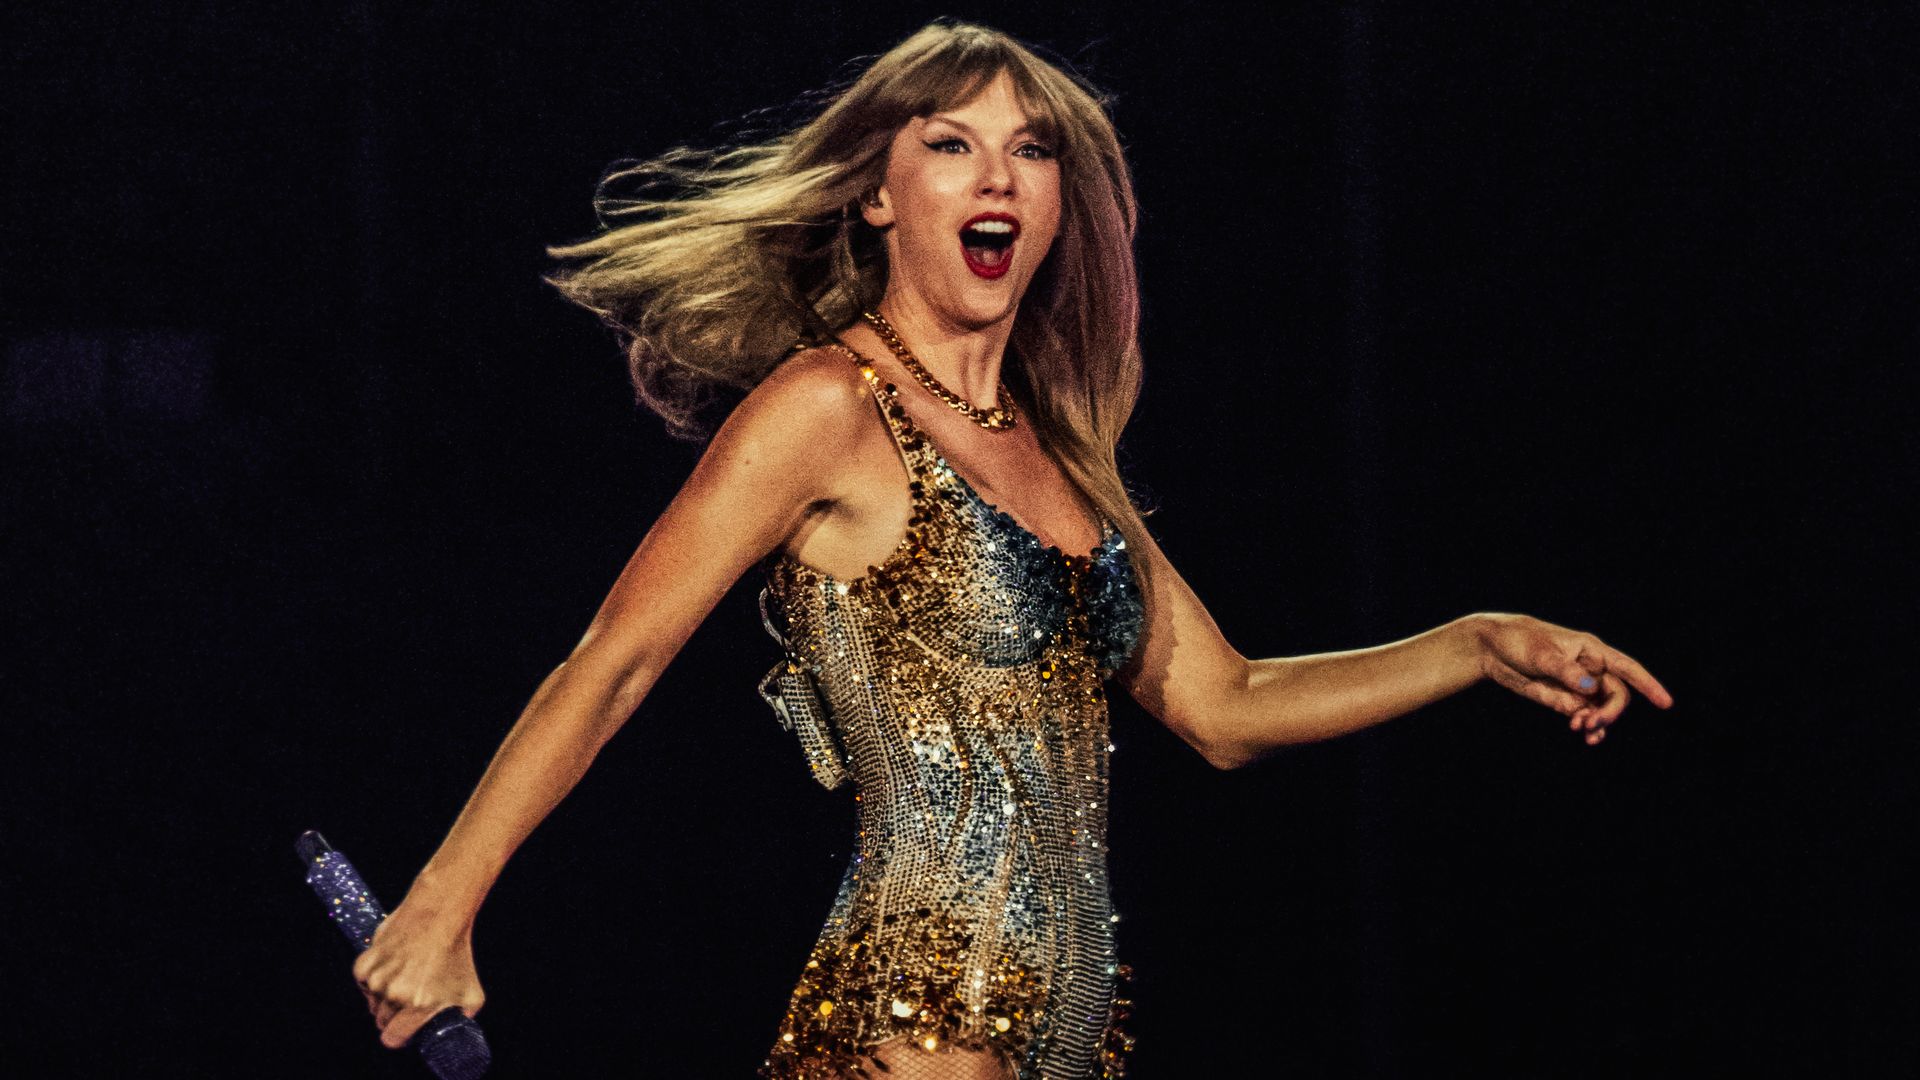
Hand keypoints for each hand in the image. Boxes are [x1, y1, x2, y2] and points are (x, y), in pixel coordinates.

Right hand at [350, 896, 485, 1049]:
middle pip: (382, 1021)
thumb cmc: (457, 953)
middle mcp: (395, 995)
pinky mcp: (364, 965)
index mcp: (419, 1006)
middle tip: (408, 1000)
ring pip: (373, 1003)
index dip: (398, 1036)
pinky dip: (373, 979)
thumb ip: (464, 1016)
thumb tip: (458, 1029)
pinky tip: (392, 966)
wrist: (438, 915)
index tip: (404, 1029)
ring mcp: (377, 980)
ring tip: (405, 977)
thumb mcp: (472, 992)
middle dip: (393, 1016)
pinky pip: (363, 984)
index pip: (393, 1038)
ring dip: (384, 997)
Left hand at [1473, 612, 1672, 745]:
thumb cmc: (1520, 641)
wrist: (1493, 649)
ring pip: (1601, 709)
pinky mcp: (1563, 699)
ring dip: (1598, 722)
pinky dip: (1588, 726)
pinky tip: (1586, 735)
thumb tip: (1591, 688)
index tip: (1666, 703)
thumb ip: (1567, 671)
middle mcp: (1590, 669)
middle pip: (1616, 695)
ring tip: (1583, 731)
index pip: (1627, 668)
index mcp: (1591, 650)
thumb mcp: (1542, 654)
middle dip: (1610, 711)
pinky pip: (1585, 716)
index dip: (1649, 684)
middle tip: (1591, 723)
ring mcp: (1578, 686)